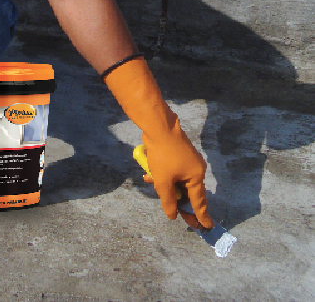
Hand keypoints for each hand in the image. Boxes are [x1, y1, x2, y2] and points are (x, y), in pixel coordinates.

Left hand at [105, 57, 212, 228]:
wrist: (159, 128)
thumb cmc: (163, 155)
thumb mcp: (163, 181)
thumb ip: (168, 200)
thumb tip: (172, 215)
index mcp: (196, 177)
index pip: (199, 202)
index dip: (200, 216)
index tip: (206, 227)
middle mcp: (195, 169)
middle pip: (187, 191)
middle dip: (176, 199)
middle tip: (174, 213)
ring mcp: (187, 161)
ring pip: (177, 180)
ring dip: (165, 185)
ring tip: (150, 180)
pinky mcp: (178, 154)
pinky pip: (172, 171)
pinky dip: (163, 175)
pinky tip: (149, 173)